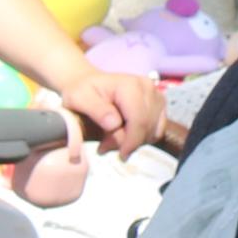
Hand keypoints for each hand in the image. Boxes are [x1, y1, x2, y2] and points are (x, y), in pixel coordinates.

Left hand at [46, 63, 162, 157]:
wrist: (87, 82)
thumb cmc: (82, 91)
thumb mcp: (79, 98)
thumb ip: (97, 110)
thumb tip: (114, 124)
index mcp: (130, 86)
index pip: (139, 120)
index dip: (131, 141)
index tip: (120, 155)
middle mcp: (147, 88)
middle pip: (147, 126)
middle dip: (129, 143)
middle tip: (105, 147)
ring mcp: (155, 95)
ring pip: (153, 129)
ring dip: (134, 141)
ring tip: (110, 140)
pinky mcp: (158, 104)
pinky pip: (157, 128)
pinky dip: (142, 137)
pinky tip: (124, 136)